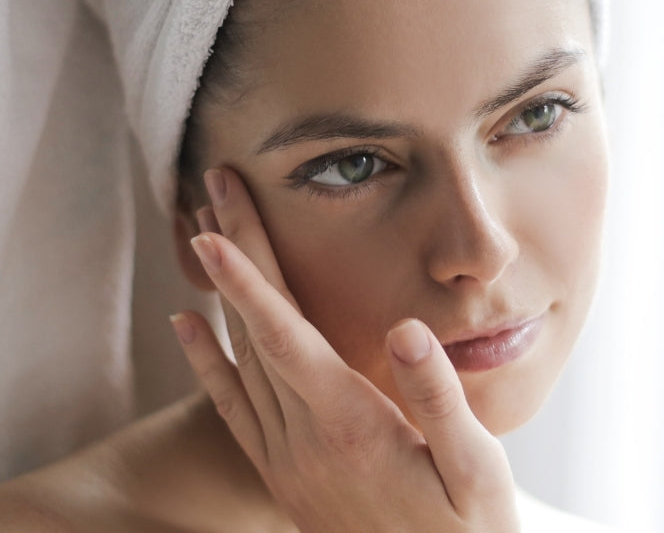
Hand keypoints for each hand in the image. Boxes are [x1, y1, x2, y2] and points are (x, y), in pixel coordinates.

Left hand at [169, 166, 519, 532]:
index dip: (249, 281)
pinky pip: (232, 411)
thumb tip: (407, 329)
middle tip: (212, 186)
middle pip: (254, 333)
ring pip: (237, 363)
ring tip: (201, 230)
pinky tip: (186, 328)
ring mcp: (288, 461)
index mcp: (351, 427)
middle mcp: (305, 441)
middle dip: (233, 256)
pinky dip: (206, 364)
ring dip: (216, 295)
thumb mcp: (477, 472)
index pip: (286, 340)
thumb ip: (440, 402)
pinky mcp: (284, 477)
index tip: (214, 232)